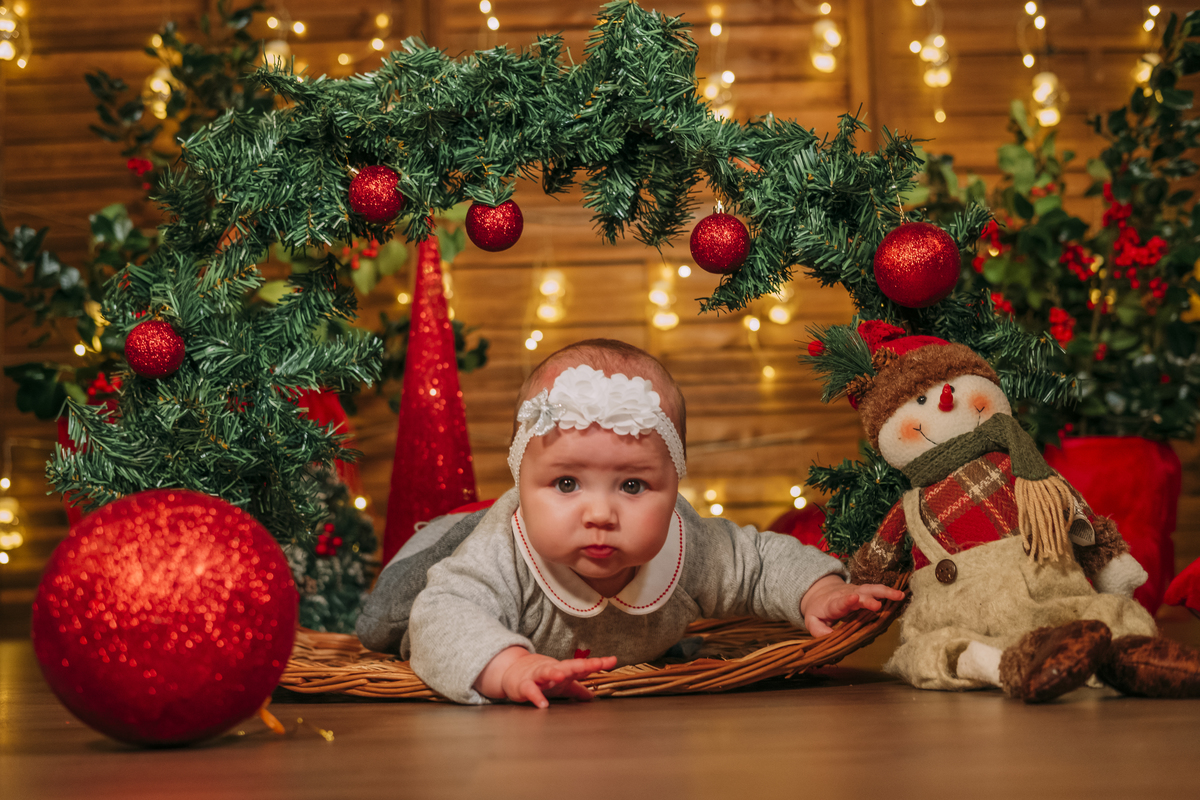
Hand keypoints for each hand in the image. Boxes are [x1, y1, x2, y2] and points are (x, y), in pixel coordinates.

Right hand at [474, 646, 617, 707]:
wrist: (512, 672)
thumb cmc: (540, 678)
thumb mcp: (561, 683)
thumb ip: (577, 689)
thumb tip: (593, 696)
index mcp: (564, 670)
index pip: (583, 666)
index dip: (597, 664)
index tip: (613, 661)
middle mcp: (553, 670)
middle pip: (568, 666)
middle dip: (582, 664)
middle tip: (596, 664)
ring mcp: (538, 676)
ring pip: (547, 672)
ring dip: (554, 673)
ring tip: (561, 676)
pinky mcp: (524, 685)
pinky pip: (530, 691)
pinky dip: (536, 696)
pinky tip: (542, 704)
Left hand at [799, 574, 905, 635]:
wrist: (822, 593)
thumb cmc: (819, 610)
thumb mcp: (812, 621)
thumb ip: (819, 630)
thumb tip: (830, 638)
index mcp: (834, 604)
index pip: (840, 602)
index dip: (847, 600)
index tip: (854, 598)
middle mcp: (848, 595)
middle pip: (859, 595)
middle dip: (868, 599)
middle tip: (877, 605)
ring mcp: (858, 592)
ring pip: (871, 589)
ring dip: (885, 592)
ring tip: (899, 595)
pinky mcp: (866, 592)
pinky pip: (878, 591)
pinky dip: (889, 592)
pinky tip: (901, 595)